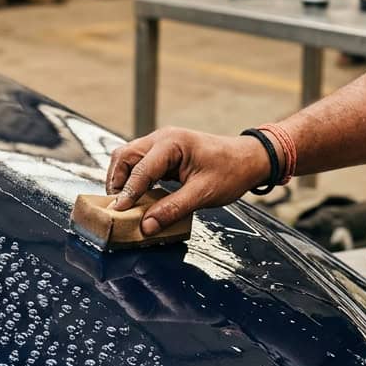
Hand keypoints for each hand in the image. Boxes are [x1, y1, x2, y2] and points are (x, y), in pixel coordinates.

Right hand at [105, 127, 271, 234]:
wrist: (248, 159)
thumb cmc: (231, 171)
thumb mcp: (203, 194)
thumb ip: (172, 209)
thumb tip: (146, 226)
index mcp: (172, 143)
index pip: (140, 168)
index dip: (127, 192)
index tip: (118, 212)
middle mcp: (161, 138)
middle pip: (124, 156)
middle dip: (117, 181)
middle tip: (116, 208)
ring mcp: (161, 143)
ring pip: (128, 158)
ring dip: (121, 179)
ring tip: (122, 203)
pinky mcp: (163, 153)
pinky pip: (139, 163)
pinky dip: (132, 178)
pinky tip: (135, 196)